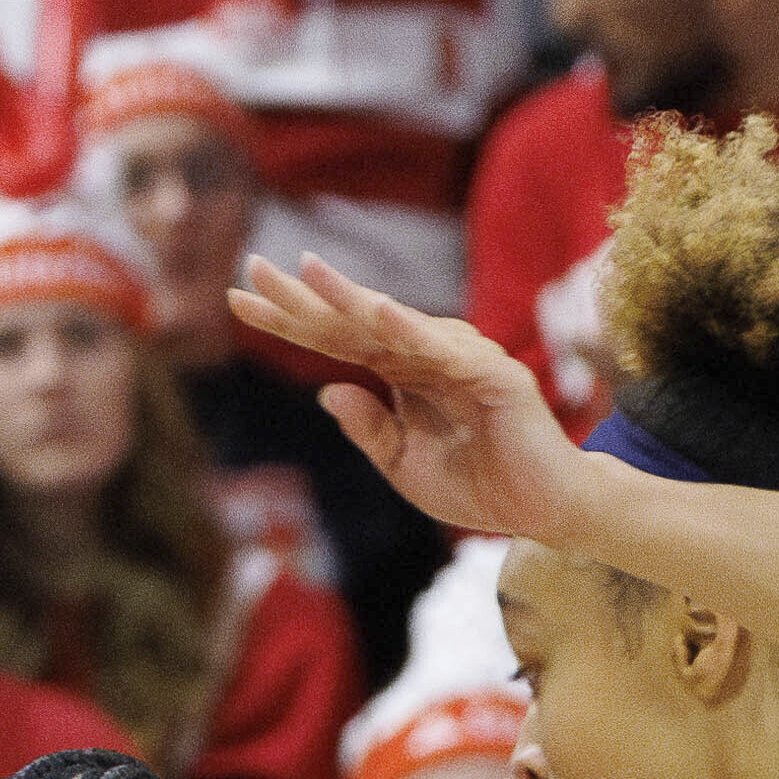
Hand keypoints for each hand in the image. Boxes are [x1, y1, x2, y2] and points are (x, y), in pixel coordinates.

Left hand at [229, 258, 595, 548]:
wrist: (542, 511)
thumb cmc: (480, 485)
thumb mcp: (404, 466)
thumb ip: (370, 429)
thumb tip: (328, 391)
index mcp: (402, 373)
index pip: (336, 339)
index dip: (289, 320)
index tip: (236, 300)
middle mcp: (427, 353)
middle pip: (354, 320)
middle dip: (304, 296)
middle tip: (253, 267)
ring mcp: (461, 358)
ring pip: (394, 325)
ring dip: (350, 298)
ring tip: (308, 272)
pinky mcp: (493, 375)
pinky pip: (444, 350)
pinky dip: (411, 329)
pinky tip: (377, 311)